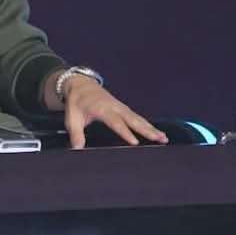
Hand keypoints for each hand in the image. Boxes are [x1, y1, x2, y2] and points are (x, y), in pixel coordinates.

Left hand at [46, 73, 167, 147]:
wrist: (81, 85)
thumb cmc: (76, 102)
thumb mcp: (72, 117)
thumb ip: (76, 133)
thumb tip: (77, 149)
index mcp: (102, 108)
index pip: (115, 122)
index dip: (125, 132)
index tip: (135, 142)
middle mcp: (114, 107)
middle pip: (133, 119)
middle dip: (147, 129)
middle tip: (160, 139)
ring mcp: (120, 107)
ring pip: (138, 118)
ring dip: (151, 127)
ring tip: (163, 138)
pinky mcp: (123, 108)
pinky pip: (136, 117)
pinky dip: (147, 124)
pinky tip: (155, 132)